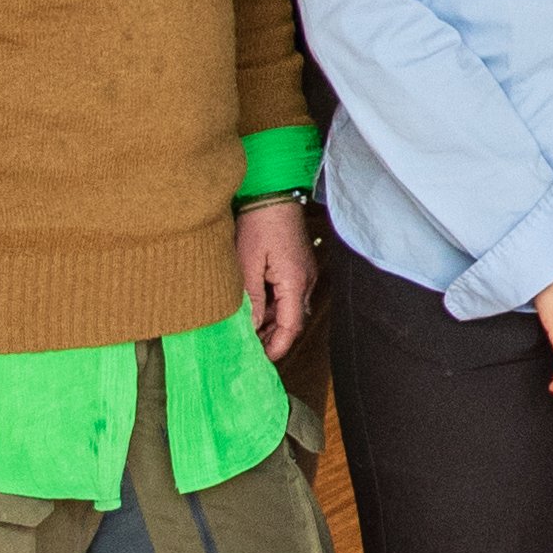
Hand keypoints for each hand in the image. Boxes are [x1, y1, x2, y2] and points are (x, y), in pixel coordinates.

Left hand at [239, 195, 315, 362]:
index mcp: (295, 283)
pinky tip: (254, 308)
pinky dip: (273, 306)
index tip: (260, 360)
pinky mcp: (298, 267)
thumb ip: (250, 299)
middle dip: (272, 337)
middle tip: (248, 348)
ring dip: (271, 322)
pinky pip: (288, 295)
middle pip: (292, 321)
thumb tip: (249, 328)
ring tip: (246, 330)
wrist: (273, 192)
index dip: (277, 347)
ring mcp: (304, 274)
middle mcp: (305, 282)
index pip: (291, 327)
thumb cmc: (260, 224)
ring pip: (290, 309)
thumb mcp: (247, 263)